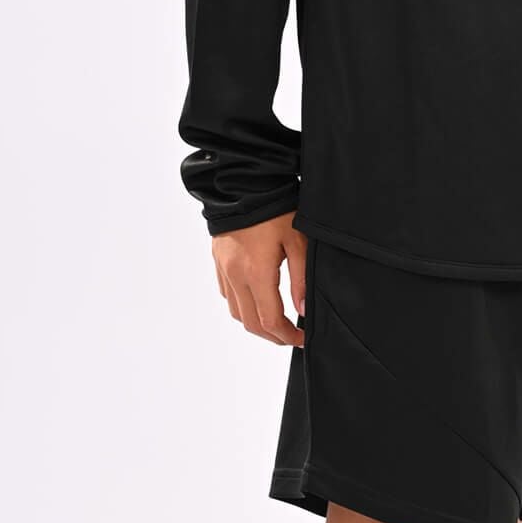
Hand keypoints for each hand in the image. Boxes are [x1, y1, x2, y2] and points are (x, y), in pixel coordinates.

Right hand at [212, 212, 307, 345]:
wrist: (243, 183)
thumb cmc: (274, 208)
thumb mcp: (297, 240)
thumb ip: (301, 278)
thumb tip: (303, 311)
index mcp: (256, 272)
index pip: (270, 321)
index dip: (287, 336)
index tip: (303, 339)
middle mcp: (235, 276)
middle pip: (251, 323)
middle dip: (273, 336)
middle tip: (292, 337)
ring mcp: (223, 269)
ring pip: (236, 312)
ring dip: (256, 323)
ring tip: (277, 322)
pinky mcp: (218, 261)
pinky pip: (227, 295)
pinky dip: (242, 306)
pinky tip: (257, 300)